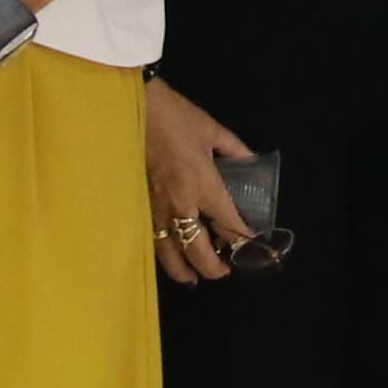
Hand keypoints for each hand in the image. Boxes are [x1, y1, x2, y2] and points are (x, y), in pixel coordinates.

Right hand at [142, 75, 260, 286]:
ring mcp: (157, 207)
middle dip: (214, 267)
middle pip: (198, 249)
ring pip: (170, 252)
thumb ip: (236, 151)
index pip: (229, 224)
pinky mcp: (141, 205)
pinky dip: (163, 254)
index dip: (243, 240)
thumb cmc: (177, 117)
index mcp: (204, 185)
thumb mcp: (214, 131)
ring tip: (194, 280)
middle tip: (224, 272)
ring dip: (184, 270)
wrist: (135, 108)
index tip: (253, 247)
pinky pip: (154, 239)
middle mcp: (181, 204)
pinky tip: (168, 258)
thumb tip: (252, 164)